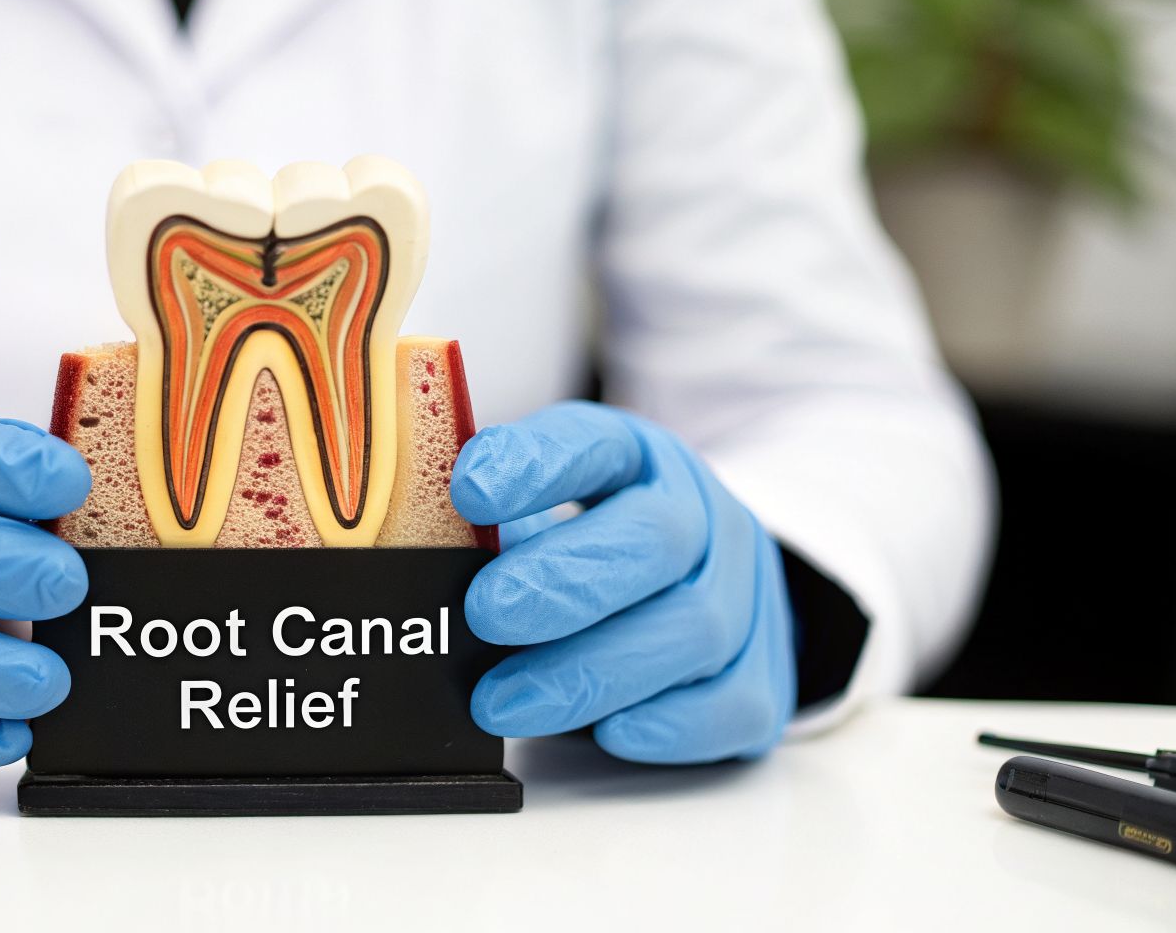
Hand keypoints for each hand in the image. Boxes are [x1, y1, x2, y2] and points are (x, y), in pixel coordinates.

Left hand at [450, 401, 794, 762]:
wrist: (708, 581)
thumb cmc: (597, 546)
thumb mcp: (544, 512)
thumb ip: (489, 531)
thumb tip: (411, 568)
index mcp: (636, 460)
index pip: (592, 444)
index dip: (533, 465)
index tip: (469, 490)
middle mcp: (702, 516)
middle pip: (654, 539)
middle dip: (563, 583)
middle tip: (484, 615)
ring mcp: (744, 593)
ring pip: (692, 628)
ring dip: (591, 672)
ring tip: (503, 703)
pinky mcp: (764, 674)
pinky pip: (732, 703)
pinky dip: (670, 722)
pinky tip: (609, 731)